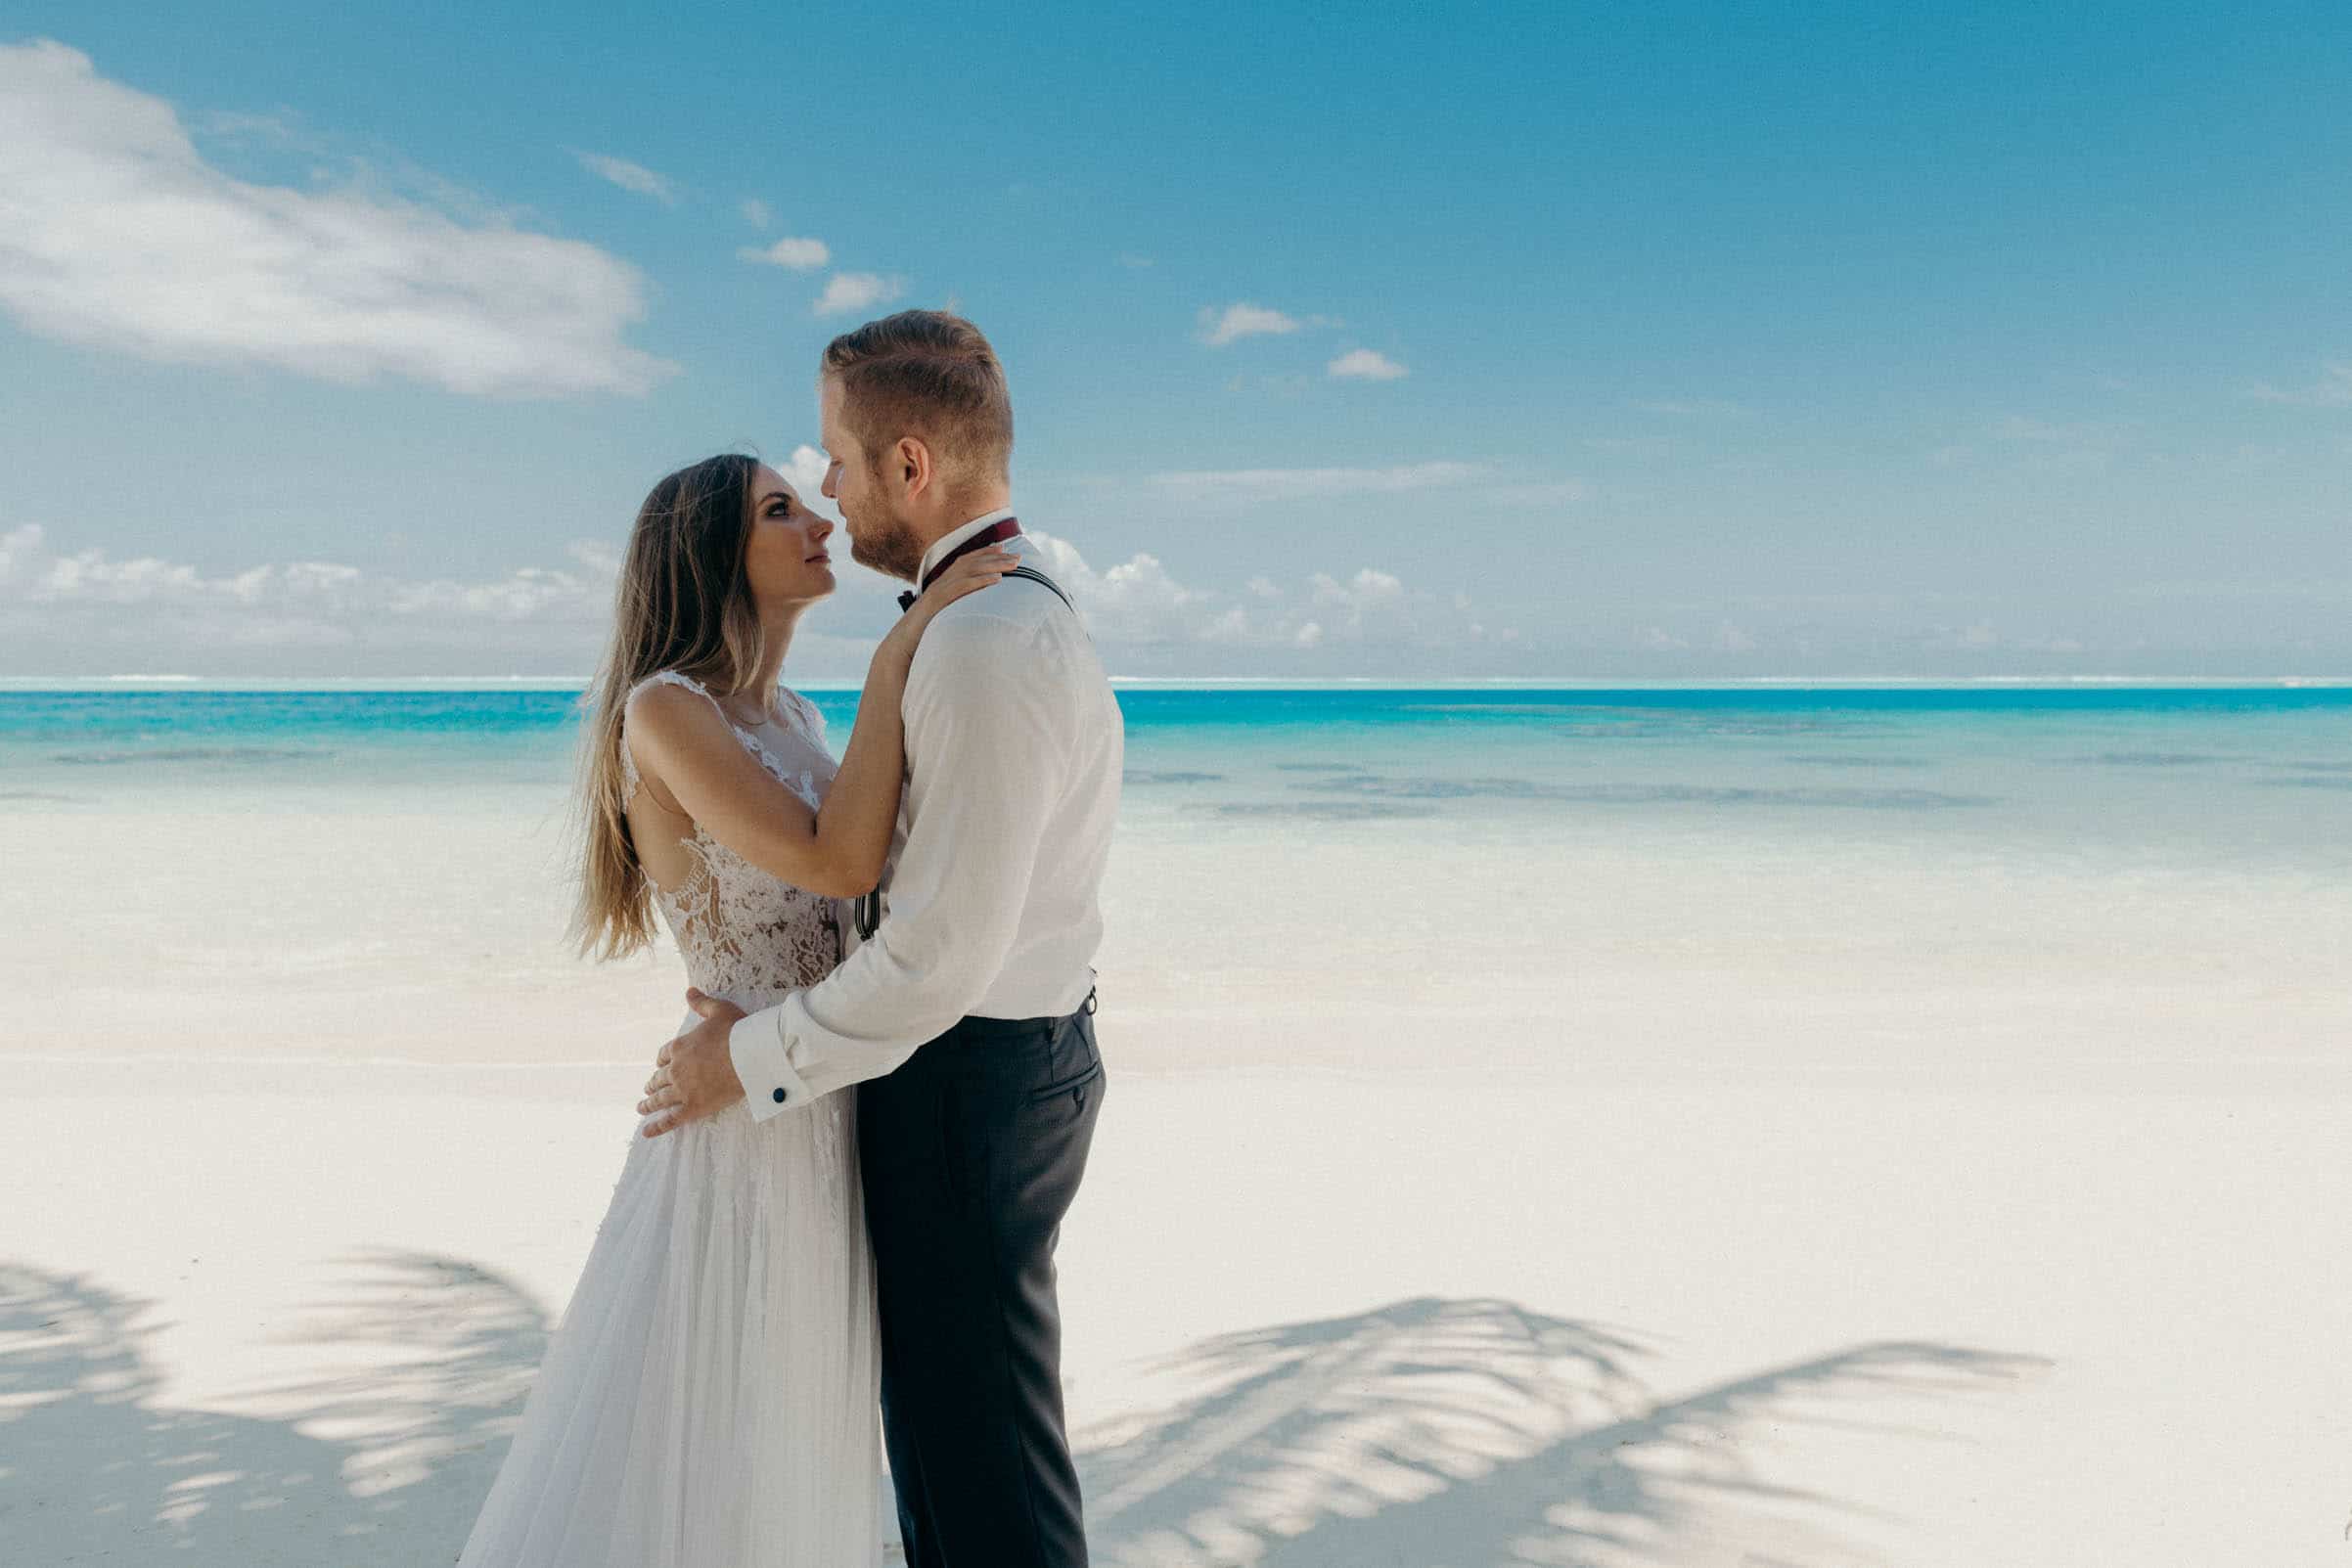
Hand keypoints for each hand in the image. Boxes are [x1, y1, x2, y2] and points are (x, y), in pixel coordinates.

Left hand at [637, 988, 747, 1136]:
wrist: (750, 1054)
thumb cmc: (738, 1030)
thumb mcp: (718, 1010)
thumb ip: (701, 1002)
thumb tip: (689, 991)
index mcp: (680, 1046)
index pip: (664, 1055)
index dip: (662, 1060)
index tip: (660, 1064)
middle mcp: (676, 1069)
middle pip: (659, 1078)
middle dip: (653, 1083)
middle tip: (648, 1089)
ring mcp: (682, 1089)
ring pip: (660, 1098)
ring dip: (648, 1104)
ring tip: (641, 1108)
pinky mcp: (693, 1107)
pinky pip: (670, 1119)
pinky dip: (657, 1127)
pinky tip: (646, 1132)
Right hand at [884, 548, 1016, 655]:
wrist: (903, 644)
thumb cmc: (924, 634)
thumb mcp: (944, 617)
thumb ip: (957, 607)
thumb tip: (975, 609)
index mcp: (942, 584)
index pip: (965, 562)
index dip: (984, 553)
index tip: (1003, 548)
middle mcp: (940, 583)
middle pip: (970, 563)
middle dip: (995, 558)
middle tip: (1017, 557)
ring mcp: (938, 590)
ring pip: (968, 571)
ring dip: (993, 566)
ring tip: (1012, 566)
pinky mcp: (938, 601)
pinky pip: (962, 587)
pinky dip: (981, 581)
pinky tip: (997, 580)